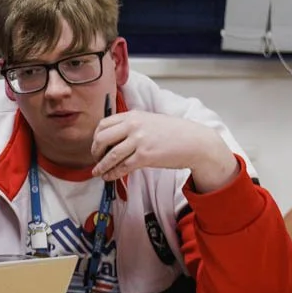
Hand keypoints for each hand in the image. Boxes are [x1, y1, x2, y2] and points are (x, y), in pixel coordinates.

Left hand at [91, 111, 237, 191]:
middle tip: (95, 159)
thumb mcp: (150, 121)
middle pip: (102, 138)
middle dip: (95, 151)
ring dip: (101, 166)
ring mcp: (139, 141)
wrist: (196, 142)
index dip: (95, 137)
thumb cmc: (175, 133)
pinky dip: (113, 173)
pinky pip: (122, 167)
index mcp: (133, 116)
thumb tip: (115, 136)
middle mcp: (133, 126)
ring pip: (110, 155)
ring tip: (98, 172)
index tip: (96, 145)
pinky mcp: (145, 156)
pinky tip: (109, 177)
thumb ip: (132, 125)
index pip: (103, 124)